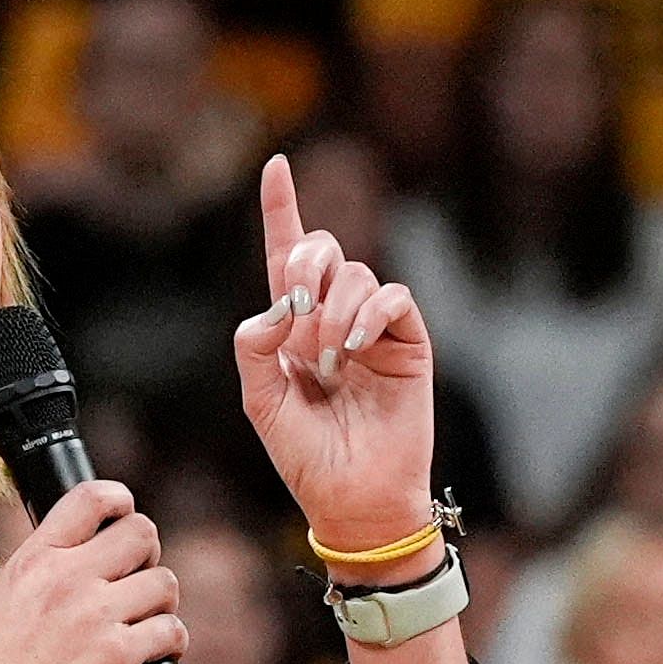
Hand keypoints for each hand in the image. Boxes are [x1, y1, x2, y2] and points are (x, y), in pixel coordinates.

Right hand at [0, 482, 184, 663]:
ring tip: (143, 623)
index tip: (125, 515)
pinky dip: (172, 643)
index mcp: (34, 561)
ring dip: (162, 604)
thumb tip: (68, 544)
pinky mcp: (120, 653)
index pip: (89, 498)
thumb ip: (34, 565)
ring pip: (165, 582)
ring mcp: (95, 615)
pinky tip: (154, 653)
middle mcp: (66, 579)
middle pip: (141, 533)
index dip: (120, 500)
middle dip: (148, 556)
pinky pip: (172, 630)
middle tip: (138, 582)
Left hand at [233, 153, 435, 549]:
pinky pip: (394, 298)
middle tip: (299, 314)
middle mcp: (334, 319)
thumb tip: (280, 303)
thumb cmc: (306, 458)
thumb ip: (253, 347)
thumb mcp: (261, 402)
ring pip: (356, 274)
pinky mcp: (409, 344)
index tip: (276, 166)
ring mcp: (374, 330)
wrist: (354, 497)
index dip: (280, 208)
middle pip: (322, 249)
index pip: (286, 255)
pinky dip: (372, 313)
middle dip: (305, 264)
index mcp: (294, 327)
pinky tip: (357, 347)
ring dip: (335, 312)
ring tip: (332, 363)